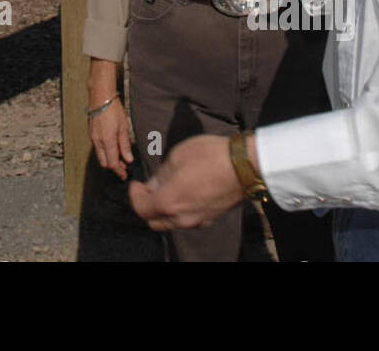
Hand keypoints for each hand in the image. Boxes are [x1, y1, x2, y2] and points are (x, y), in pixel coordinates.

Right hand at [88, 96, 133, 180]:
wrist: (100, 97)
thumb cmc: (114, 110)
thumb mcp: (123, 127)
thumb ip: (125, 145)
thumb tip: (128, 160)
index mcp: (107, 141)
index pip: (112, 163)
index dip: (119, 171)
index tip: (125, 176)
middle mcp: (97, 141)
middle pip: (104, 162)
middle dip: (114, 167)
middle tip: (124, 168)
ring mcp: (92, 137)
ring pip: (100, 156)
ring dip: (109, 159)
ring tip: (120, 158)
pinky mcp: (91, 133)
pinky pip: (97, 148)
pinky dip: (104, 152)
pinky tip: (112, 148)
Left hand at [127, 135, 241, 230]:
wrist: (244, 166)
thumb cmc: (209, 156)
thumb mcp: (177, 156)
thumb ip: (161, 173)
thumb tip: (154, 183)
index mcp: (168, 202)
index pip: (141, 209)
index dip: (134, 196)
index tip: (136, 183)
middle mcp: (181, 218)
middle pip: (155, 221)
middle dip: (147, 206)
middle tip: (148, 188)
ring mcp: (198, 220)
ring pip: (172, 223)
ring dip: (164, 210)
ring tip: (166, 189)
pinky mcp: (211, 218)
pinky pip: (188, 220)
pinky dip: (180, 211)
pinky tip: (185, 194)